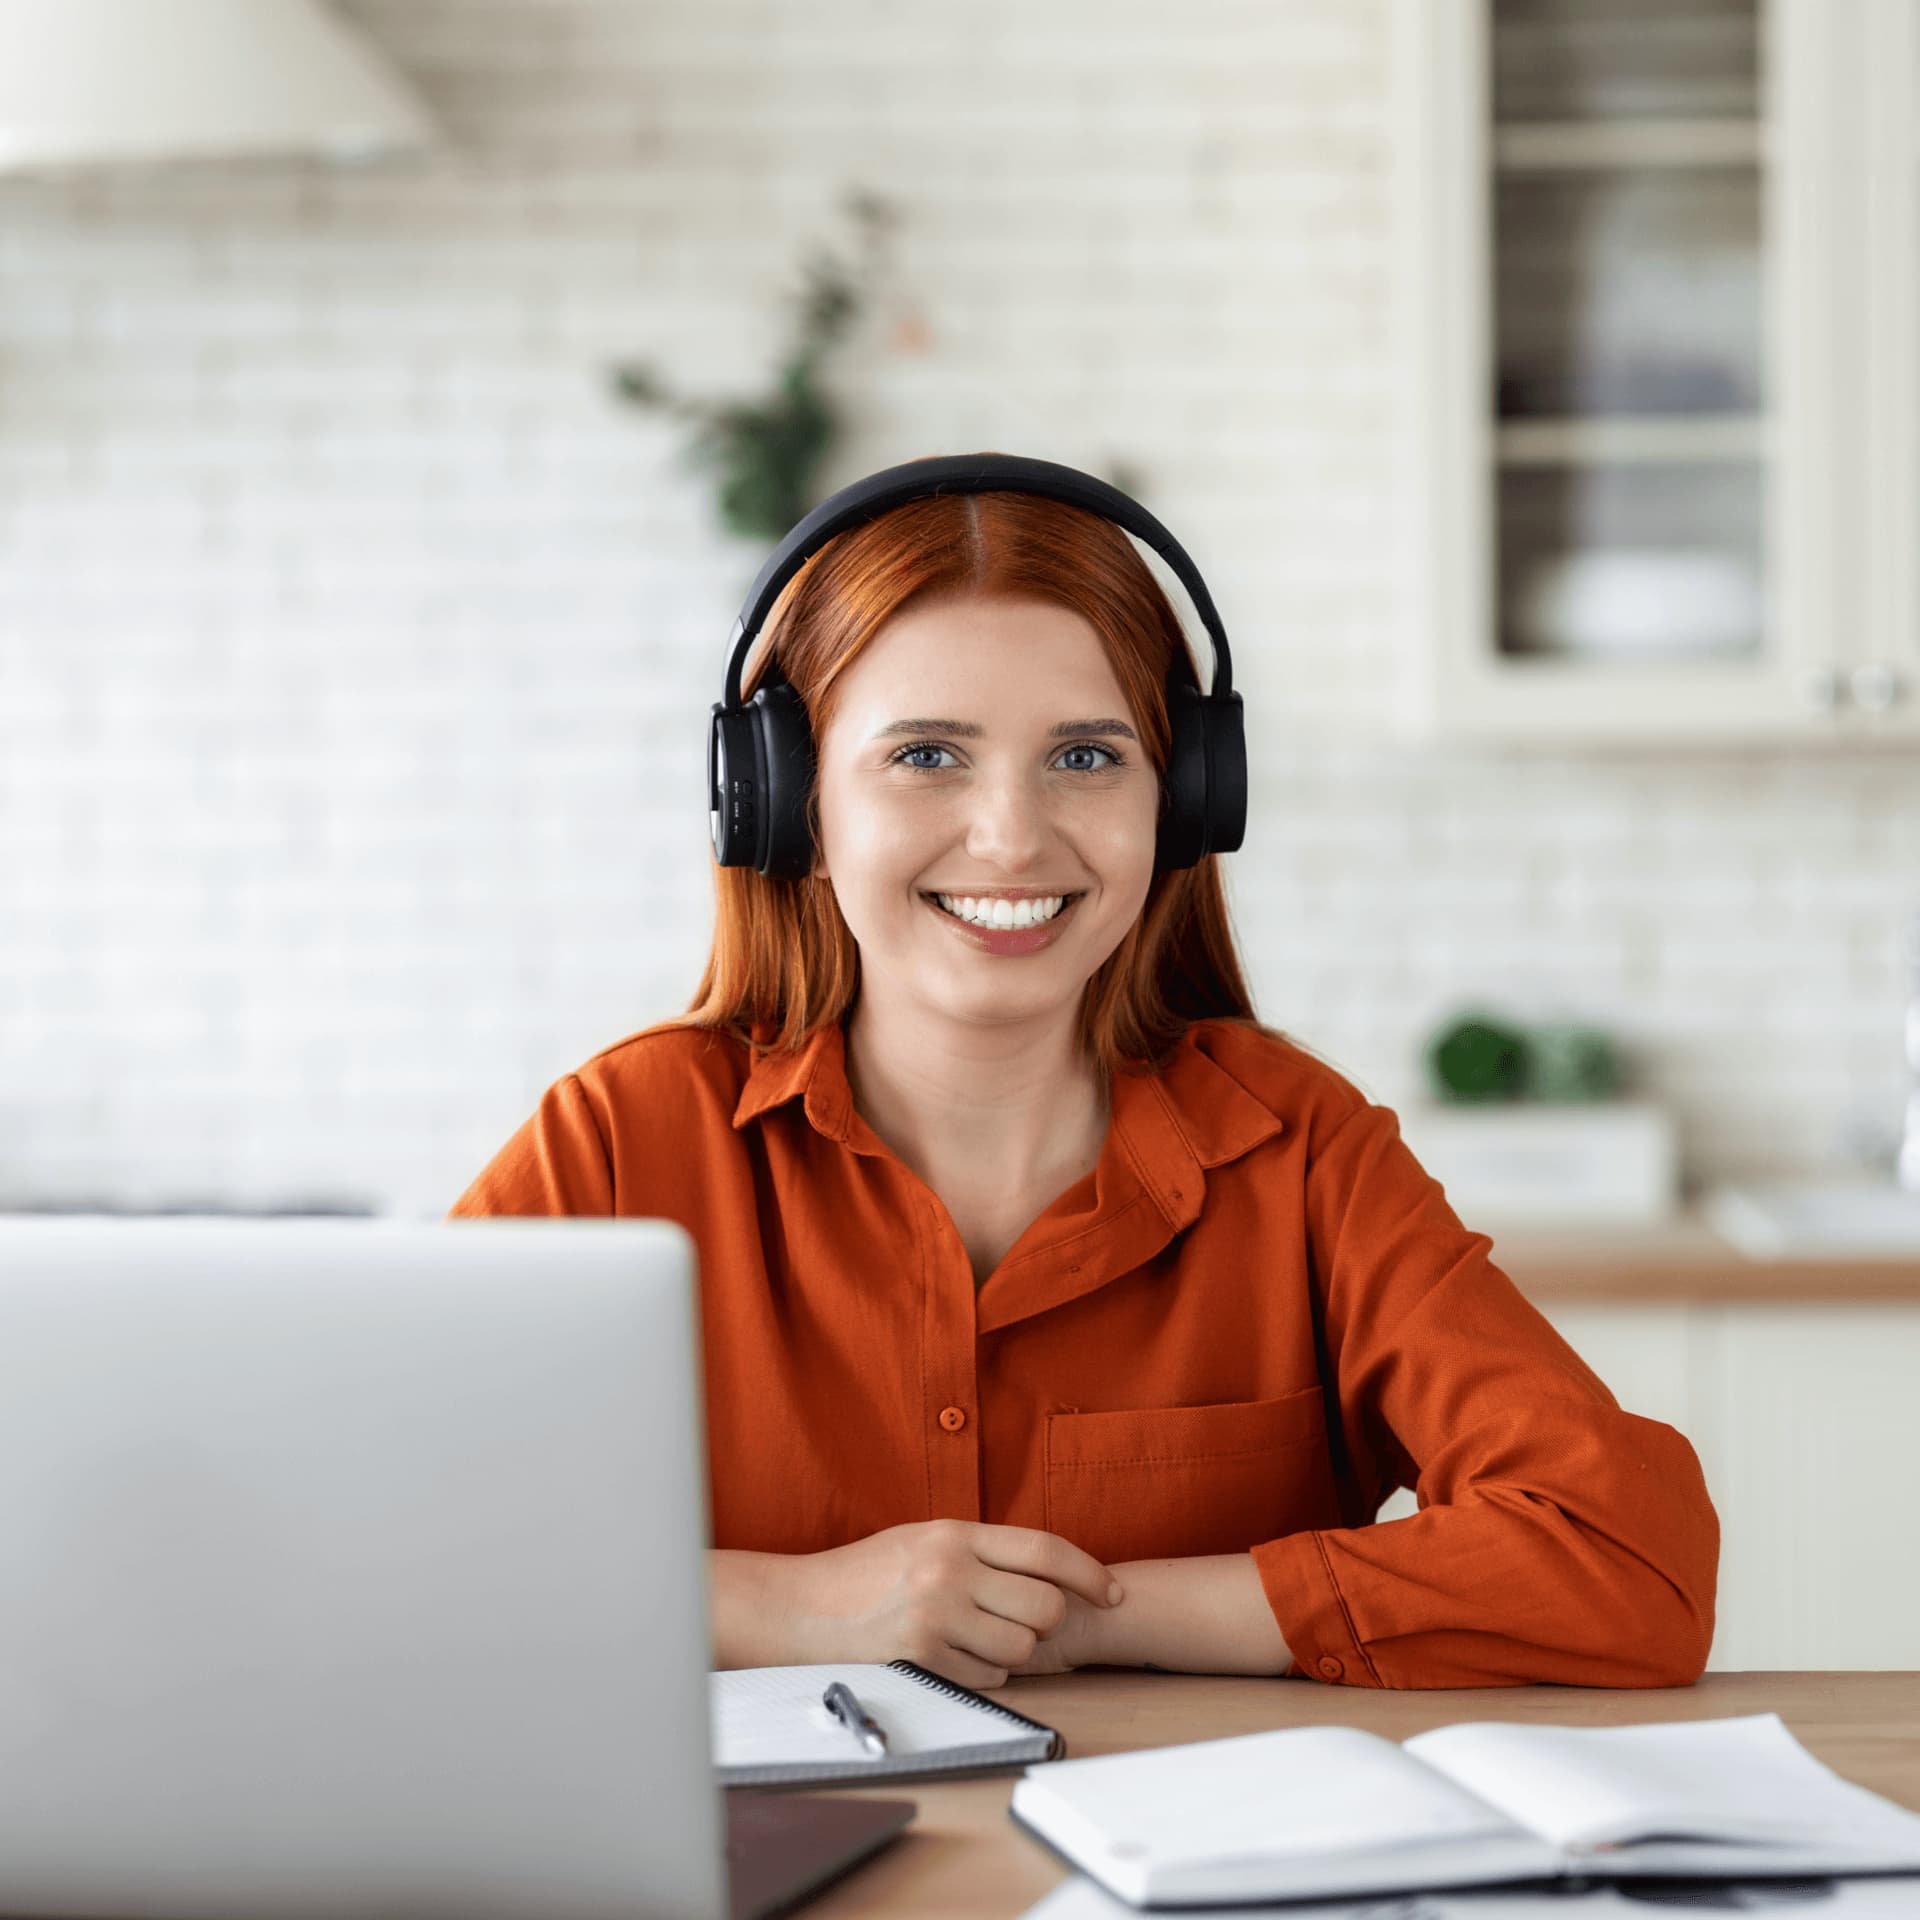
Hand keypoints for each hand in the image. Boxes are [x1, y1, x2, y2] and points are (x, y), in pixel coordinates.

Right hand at [780, 1519, 1124, 1689]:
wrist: (799, 1607)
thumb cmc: (865, 1573)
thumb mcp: (923, 1540)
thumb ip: (980, 1551)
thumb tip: (1048, 1573)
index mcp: (954, 1533)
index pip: (1044, 1550)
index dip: (1089, 1573)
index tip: (1112, 1593)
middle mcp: (949, 1572)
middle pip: (1044, 1606)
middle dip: (1045, 1621)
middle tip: (1021, 1621)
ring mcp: (935, 1618)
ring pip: (1021, 1650)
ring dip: (1013, 1653)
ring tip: (977, 1638)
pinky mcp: (922, 1660)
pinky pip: (988, 1679)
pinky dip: (983, 1675)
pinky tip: (951, 1656)